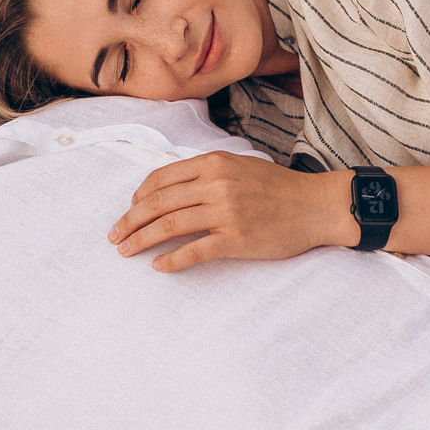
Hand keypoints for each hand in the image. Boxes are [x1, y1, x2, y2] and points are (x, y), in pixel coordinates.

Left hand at [107, 151, 350, 271]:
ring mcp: (225, 212)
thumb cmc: (278, 187)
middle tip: (114, 236)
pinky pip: (193, 252)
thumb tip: (169, 189)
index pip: (161, 179)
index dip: (138, 197)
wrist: (315, 206)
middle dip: (129, 221)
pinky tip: (158, 267)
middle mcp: (216, 184)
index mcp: (213, 163)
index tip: (129, 211)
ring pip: (169, 226)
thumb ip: (206, 172)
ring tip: (126, 252)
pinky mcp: (236, 239)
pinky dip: (171, 261)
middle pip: (158, 204)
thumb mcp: (239, 166)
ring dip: (141, 240)